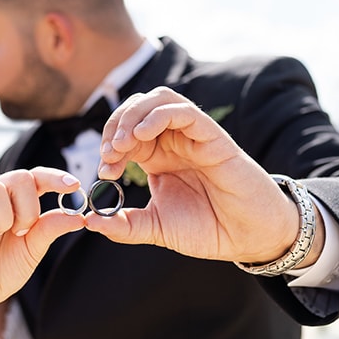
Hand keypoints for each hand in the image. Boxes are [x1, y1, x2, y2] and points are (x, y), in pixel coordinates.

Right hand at [0, 167, 84, 314]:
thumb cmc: (1, 269)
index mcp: (14, 201)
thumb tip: (79, 216)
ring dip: (4, 221)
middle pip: (18, 177)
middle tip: (22, 231)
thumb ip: (50, 230)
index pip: (35, 176)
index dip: (54, 177)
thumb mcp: (32, 250)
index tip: (73, 185)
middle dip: (28, 208)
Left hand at [86, 87, 304, 262]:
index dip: (108, 144)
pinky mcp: (212, 137)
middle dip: (115, 126)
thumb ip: (125, 225)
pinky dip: (159, 115)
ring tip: (123, 143)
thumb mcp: (157, 228)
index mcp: (157, 157)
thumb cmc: (208, 228)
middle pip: (136, 108)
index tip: (103, 172)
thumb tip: (90, 221)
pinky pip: (184, 111)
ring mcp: (192, 136)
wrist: (247, 238)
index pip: (124, 132)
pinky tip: (143, 135)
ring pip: (158, 99)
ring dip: (133, 115)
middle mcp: (173, 141)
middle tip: (109, 155)